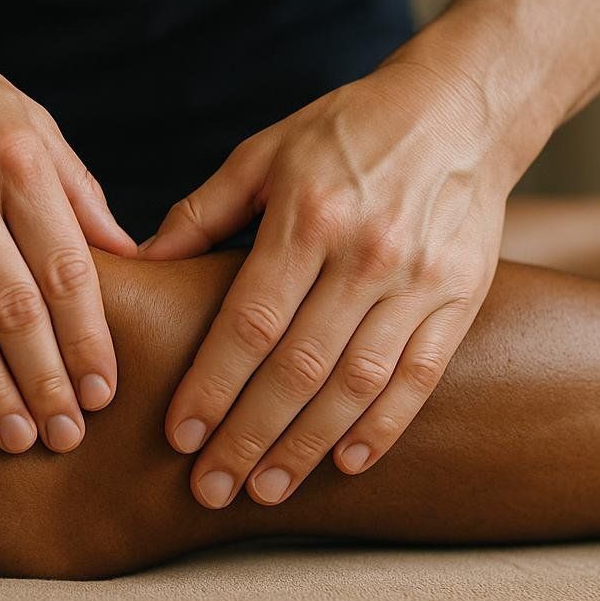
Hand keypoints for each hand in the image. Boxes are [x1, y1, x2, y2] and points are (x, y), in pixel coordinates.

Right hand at [0, 0, 137, 453]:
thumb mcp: (25, 117)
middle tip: (68, 437)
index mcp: (19, 158)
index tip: (104, 392)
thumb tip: (130, 254)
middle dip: (47, 380)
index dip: (89, 339)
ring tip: (18, 437)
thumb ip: (75, 189)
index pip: (68, 268)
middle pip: (17, 306)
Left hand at [140, 59, 512, 506]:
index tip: (181, 436)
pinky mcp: (460, 297)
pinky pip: (419, 376)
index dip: (213, 385)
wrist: (460, 110)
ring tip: (266, 490)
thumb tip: (139, 264)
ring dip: (307, 446)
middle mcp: (366, 252)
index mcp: (308, 216)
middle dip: (249, 436)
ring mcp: (419, 279)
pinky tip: (345, 464)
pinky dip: (384, 426)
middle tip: (210, 488)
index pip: (250, 322)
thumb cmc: (346, 131)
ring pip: (357, 384)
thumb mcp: (265, 153)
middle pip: (298, 367)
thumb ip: (201, 213)